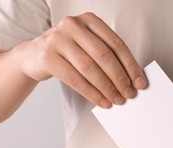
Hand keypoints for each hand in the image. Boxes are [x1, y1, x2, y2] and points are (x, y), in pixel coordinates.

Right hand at [18, 12, 145, 107]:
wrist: (33, 56)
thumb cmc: (68, 53)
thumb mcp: (87, 46)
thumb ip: (106, 56)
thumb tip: (131, 80)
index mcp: (89, 20)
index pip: (116, 44)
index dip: (130, 65)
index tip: (140, 82)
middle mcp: (73, 25)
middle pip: (104, 56)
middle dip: (119, 78)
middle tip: (129, 94)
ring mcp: (58, 39)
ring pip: (90, 68)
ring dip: (107, 88)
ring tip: (116, 100)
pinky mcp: (47, 56)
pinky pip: (75, 79)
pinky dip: (91, 93)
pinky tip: (101, 101)